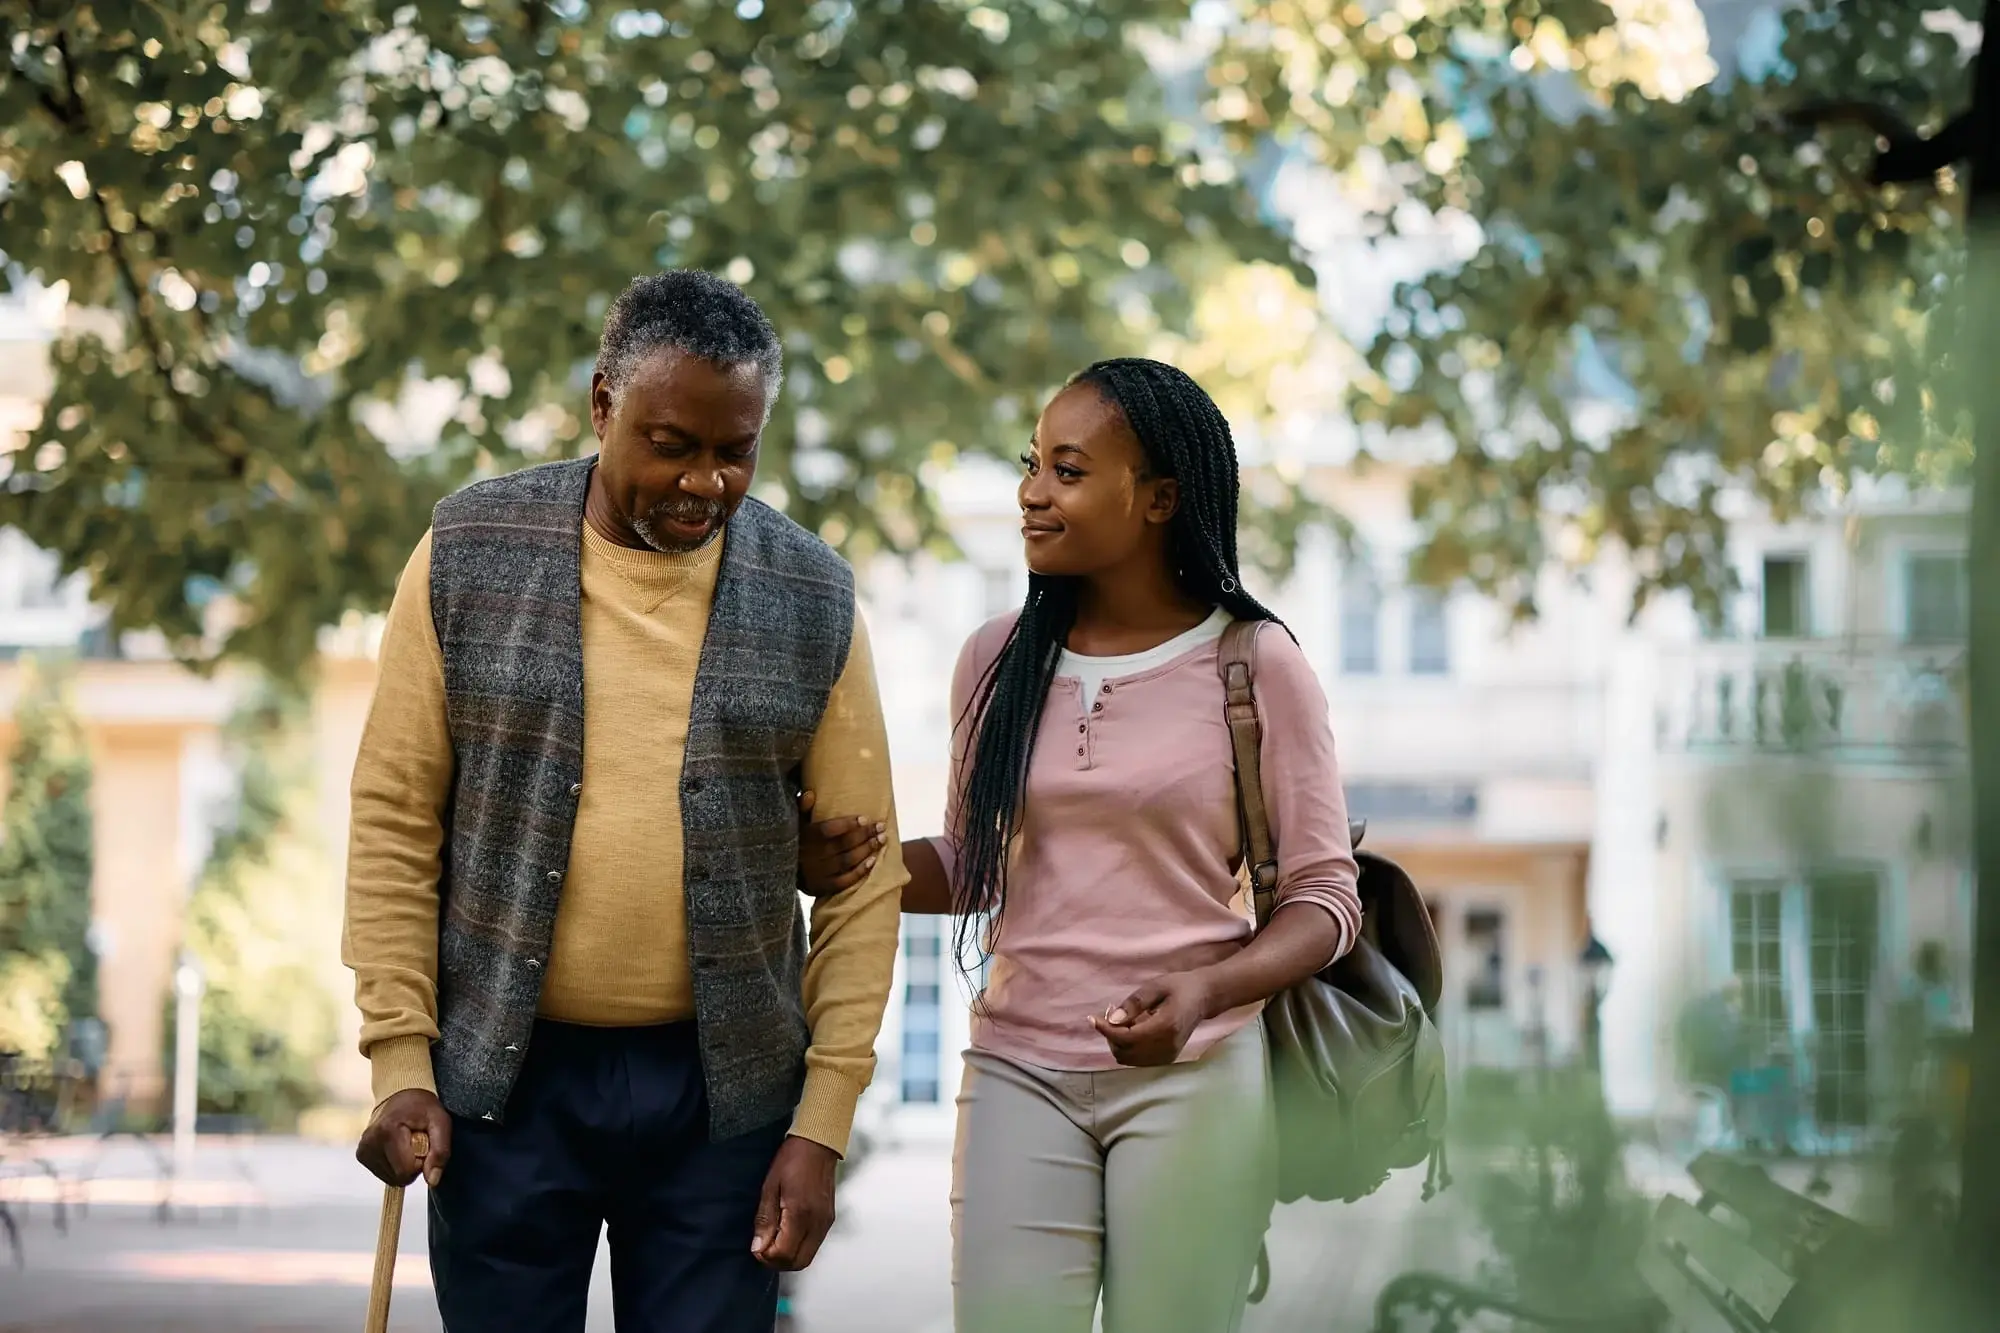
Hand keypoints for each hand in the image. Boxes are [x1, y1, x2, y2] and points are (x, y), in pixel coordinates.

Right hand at [357, 1088, 452, 1188]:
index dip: (421, 1163)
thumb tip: (432, 1181)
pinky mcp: (361, 1155)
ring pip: (391, 1178)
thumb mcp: (441, 1122)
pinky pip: (384, 1174)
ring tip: (406, 1144)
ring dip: (404, 1166)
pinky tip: (397, 1148)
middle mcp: (370, 1141)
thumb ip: (441, 1152)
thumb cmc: (423, 1108)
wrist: (401, 1095)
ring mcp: (363, 1149)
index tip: (424, 1145)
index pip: (407, 1170)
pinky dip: (394, 1165)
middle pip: (398, 1177)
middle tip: (417, 1144)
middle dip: (413, 1165)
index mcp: (388, 1131)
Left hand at [751, 1135, 839, 1269]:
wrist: (818, 1144)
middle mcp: (817, 1223)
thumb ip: (765, 1220)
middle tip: (763, 1250)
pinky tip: (787, 1236)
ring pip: (807, 1257)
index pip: (784, 1254)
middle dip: (777, 1263)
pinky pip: (813, 1246)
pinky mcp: (828, 1220)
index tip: (756, 1248)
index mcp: (801, 1214)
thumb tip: (758, 1247)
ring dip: (788, 1258)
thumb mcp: (770, 1187)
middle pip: (798, 1262)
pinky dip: (798, 1249)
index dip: (766, 1257)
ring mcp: (825, 1223)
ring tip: (773, 1243)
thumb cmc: (792, 1160)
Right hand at [796, 790, 885, 897]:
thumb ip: (802, 807)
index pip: (827, 830)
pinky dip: (859, 871)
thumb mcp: (794, 822)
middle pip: (842, 845)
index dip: (847, 825)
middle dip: (864, 835)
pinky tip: (873, 861)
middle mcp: (810, 856)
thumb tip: (810, 794)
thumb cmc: (796, 839)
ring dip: (866, 850)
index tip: (865, 818)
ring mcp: (816, 873)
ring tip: (881, 840)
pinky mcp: (822, 887)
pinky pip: (844, 880)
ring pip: (846, 861)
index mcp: (804, 837)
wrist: (782, 869)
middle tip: (881, 827)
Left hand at [1090, 972, 1213, 1067]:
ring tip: (1121, 1020)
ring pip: (1129, 1058)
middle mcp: (1166, 1046)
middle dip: (1110, 1035)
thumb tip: (1112, 1020)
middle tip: (1109, 1013)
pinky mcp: (1167, 1058)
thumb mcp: (1156, 986)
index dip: (1106, 1030)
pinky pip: (1138, 1059)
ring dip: (1118, 1042)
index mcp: (1165, 1027)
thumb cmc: (1179, 987)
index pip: (1127, 1037)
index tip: (1092, 1018)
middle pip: (1124, 1051)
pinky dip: (1128, 1046)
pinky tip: (1132, 1029)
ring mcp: (1168, 1056)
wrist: (1203, 998)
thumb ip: (1134, 1003)